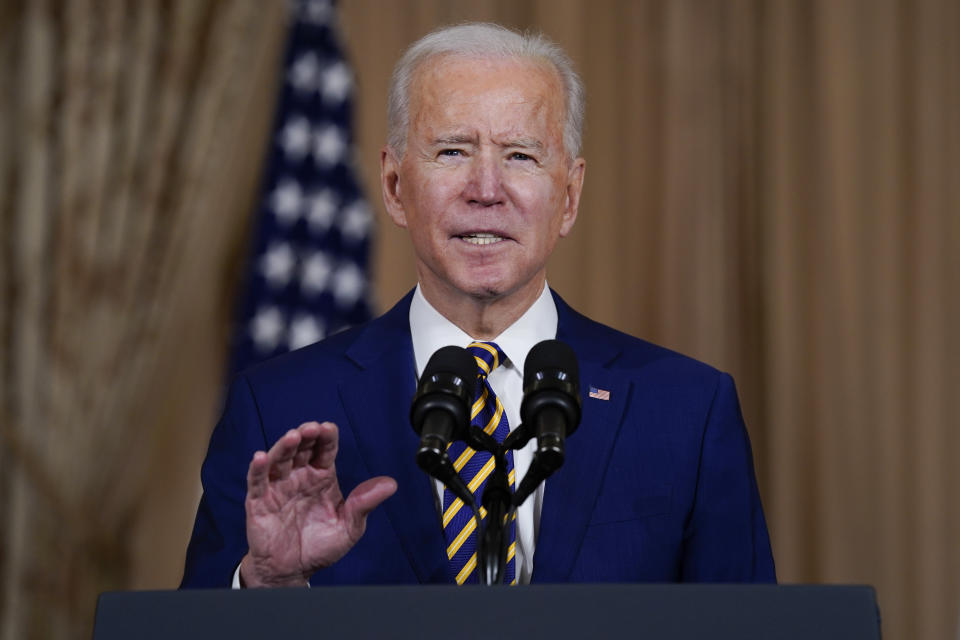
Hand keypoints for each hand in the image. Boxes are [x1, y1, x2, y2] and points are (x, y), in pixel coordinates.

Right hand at [239, 421, 396, 586]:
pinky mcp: (259, 502)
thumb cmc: (321, 547)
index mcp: (322, 477)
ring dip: (284, 446)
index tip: (329, 428)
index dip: (326, 437)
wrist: (293, 572)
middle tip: (311, 428)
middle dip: (306, 436)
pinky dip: (257, 468)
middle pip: (302, 449)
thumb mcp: (349, 527)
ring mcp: (278, 487)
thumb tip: (391, 484)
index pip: (325, 450)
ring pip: (279, 459)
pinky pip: (257, 482)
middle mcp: (300, 477)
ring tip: (293, 437)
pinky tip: (260, 457)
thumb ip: (364, 504)